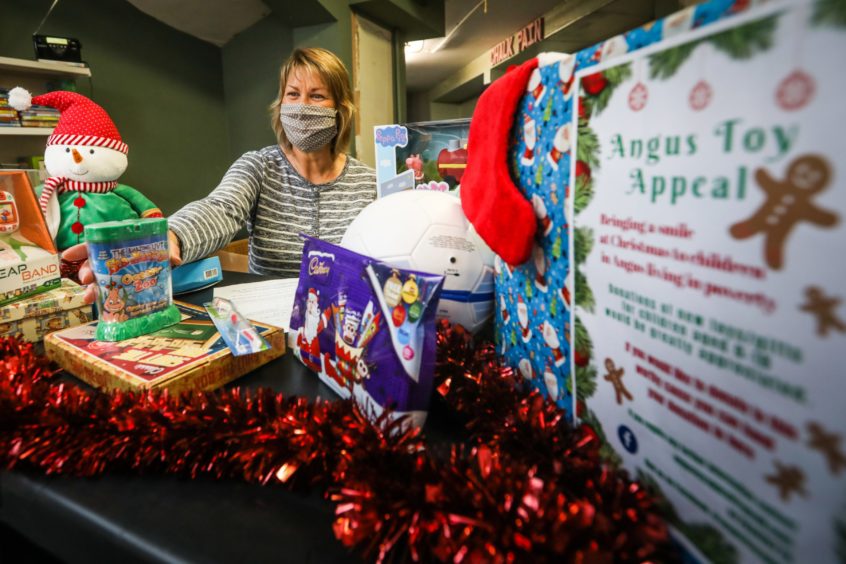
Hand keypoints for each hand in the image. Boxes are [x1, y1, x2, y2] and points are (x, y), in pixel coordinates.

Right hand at [63, 229, 183, 304]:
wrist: (171, 253)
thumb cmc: (163, 244)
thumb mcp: (167, 243)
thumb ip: (170, 249)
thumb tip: (175, 259)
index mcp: (119, 243)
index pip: (96, 244)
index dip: (81, 250)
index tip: (68, 256)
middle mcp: (114, 258)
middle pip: (95, 264)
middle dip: (87, 271)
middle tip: (86, 279)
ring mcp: (118, 273)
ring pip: (100, 280)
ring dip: (92, 289)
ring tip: (88, 297)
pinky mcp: (125, 285)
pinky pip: (111, 292)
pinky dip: (105, 299)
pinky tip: (100, 306)